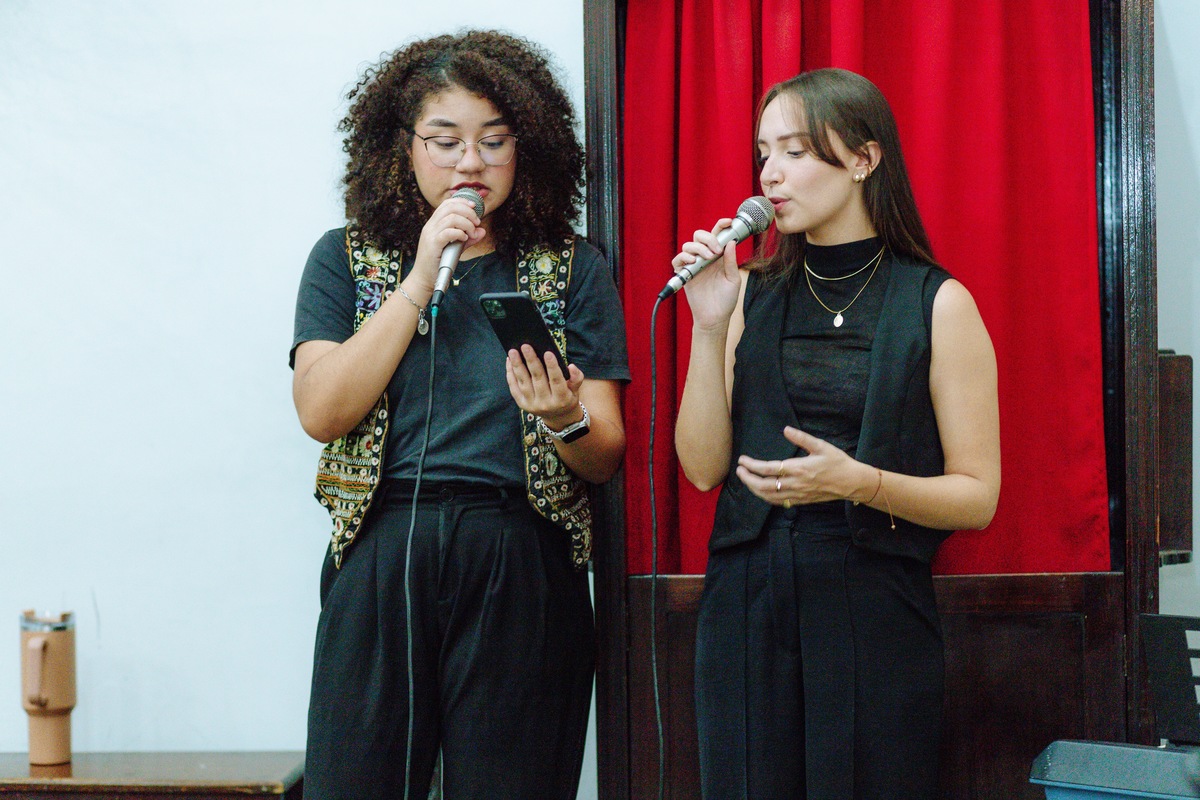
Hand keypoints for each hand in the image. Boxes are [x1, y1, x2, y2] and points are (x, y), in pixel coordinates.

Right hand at [409, 194, 487, 290]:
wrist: (424, 278)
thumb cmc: (438, 263)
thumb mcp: (456, 248)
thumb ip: (468, 239)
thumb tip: (482, 231)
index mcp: (434, 224)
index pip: (447, 203)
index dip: (462, 201)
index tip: (474, 207)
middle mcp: (430, 226)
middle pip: (450, 207)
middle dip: (468, 212)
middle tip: (476, 222)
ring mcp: (430, 234)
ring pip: (451, 218)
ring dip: (466, 223)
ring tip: (471, 233)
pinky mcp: (433, 244)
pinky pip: (448, 232)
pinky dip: (460, 233)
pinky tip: (464, 238)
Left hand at [505, 343, 585, 426]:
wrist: (557, 417)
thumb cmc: (566, 397)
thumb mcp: (575, 390)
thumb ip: (576, 378)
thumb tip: (571, 366)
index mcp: (562, 399)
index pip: (557, 381)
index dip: (552, 367)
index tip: (548, 352)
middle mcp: (546, 404)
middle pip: (538, 379)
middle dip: (531, 361)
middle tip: (525, 346)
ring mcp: (532, 405)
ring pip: (523, 383)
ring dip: (517, 366)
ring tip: (513, 351)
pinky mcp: (522, 404)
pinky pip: (514, 388)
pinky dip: (511, 374)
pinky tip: (510, 361)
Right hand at [670, 220, 741, 329]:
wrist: (715, 318)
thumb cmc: (726, 300)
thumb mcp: (733, 279)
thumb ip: (730, 261)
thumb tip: (731, 242)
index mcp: (718, 256)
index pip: (717, 235)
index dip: (720, 225)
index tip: (727, 221)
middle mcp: (705, 258)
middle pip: (699, 236)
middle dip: (707, 238)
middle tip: (716, 250)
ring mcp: (694, 265)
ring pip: (688, 245)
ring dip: (698, 248)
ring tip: (708, 259)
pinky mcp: (684, 275)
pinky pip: (677, 260)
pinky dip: (684, 257)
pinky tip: (693, 261)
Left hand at [736, 427, 870, 507]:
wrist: (852, 483)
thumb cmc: (838, 462)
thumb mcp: (821, 446)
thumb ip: (802, 438)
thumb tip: (786, 429)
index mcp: (799, 468)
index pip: (769, 469)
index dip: (752, 465)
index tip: (742, 460)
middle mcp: (796, 483)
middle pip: (764, 485)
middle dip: (748, 479)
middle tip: (739, 471)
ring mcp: (798, 494)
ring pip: (769, 496)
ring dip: (754, 489)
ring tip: (746, 480)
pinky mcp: (801, 500)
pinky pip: (779, 502)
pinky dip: (766, 497)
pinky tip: (760, 491)